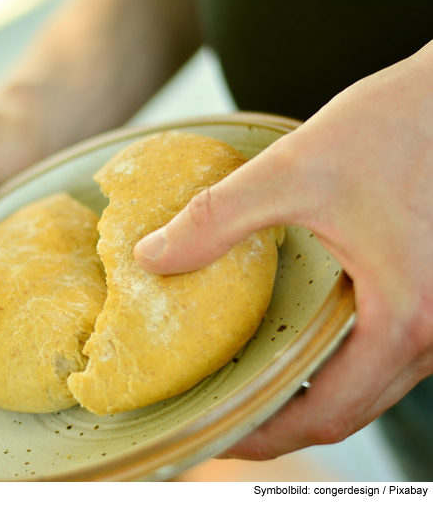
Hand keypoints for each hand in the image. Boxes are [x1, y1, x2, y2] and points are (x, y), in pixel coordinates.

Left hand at [134, 41, 432, 459]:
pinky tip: (306, 337)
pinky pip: (393, 354)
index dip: (270, 434)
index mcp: (407, 316)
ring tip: (258, 377)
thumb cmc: (399, 125)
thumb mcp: (296, 169)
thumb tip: (152, 257)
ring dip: (318, 390)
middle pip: (354, 409)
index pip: (331, 413)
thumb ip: (218, 219)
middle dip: (288, 419)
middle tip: (230, 408)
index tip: (222, 433)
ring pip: (376, 386)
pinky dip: (346, 360)